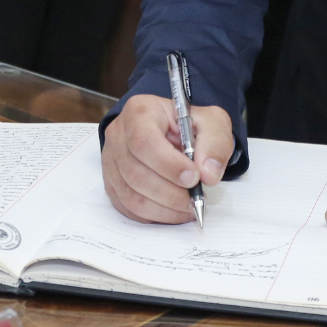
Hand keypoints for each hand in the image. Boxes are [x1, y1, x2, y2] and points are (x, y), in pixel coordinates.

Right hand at [102, 94, 234, 223]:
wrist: (174, 131)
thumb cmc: (189, 125)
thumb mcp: (212, 122)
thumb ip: (215, 143)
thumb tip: (208, 174)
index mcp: (140, 112)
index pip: (144, 142)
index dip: (168, 165)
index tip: (194, 178)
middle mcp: (119, 135)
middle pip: (135, 173)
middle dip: (170, 193)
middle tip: (195, 198)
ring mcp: (111, 160)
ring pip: (130, 195)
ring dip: (163, 209)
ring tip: (187, 207)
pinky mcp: (112, 182)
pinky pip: (127, 207)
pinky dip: (152, 215)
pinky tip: (173, 211)